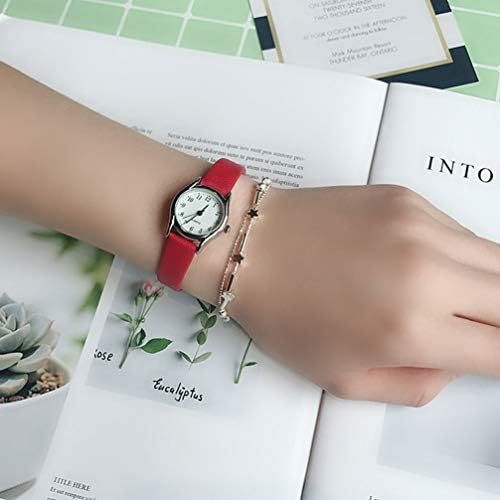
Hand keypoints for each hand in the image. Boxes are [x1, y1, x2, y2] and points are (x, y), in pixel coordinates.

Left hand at [229, 184, 499, 406]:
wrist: (251, 245)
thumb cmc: (284, 316)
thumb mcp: (343, 379)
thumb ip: (416, 385)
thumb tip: (456, 362)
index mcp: (410, 330)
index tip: (491, 357)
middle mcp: (427, 273)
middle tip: (475, 330)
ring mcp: (420, 227)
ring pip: (498, 260)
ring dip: (490, 288)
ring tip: (457, 301)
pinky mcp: (408, 198)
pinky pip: (461, 232)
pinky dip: (460, 256)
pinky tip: (427, 265)